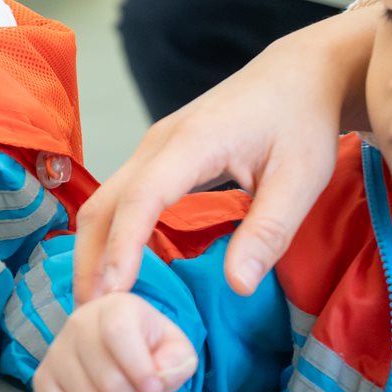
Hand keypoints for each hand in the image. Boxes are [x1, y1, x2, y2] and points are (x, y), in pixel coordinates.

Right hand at [33, 293, 197, 391]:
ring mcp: (54, 354)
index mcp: (112, 309)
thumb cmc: (147, 344)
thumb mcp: (175, 345)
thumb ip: (177, 360)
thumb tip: (158, 378)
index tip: (155, 387)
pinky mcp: (43, 381)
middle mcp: (76, 325)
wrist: (113, 341)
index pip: (118, 335)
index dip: (140, 369)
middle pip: (107, 382)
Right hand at [72, 5, 377, 303]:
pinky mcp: (157, 156)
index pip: (140, 201)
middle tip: (92, 317)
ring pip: (103, 201)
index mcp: (189, 145)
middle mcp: (157, 144)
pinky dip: (109, 235)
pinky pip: (119, 197)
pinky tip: (119, 266)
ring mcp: (151, 147)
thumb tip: (236, 285)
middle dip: (90, 260)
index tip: (112, 295)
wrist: (298, 73)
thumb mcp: (301, 179)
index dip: (122, 249)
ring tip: (100, 302)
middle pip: (102, 204)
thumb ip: (268, 232)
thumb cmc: (301, 121)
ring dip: (94, 249)